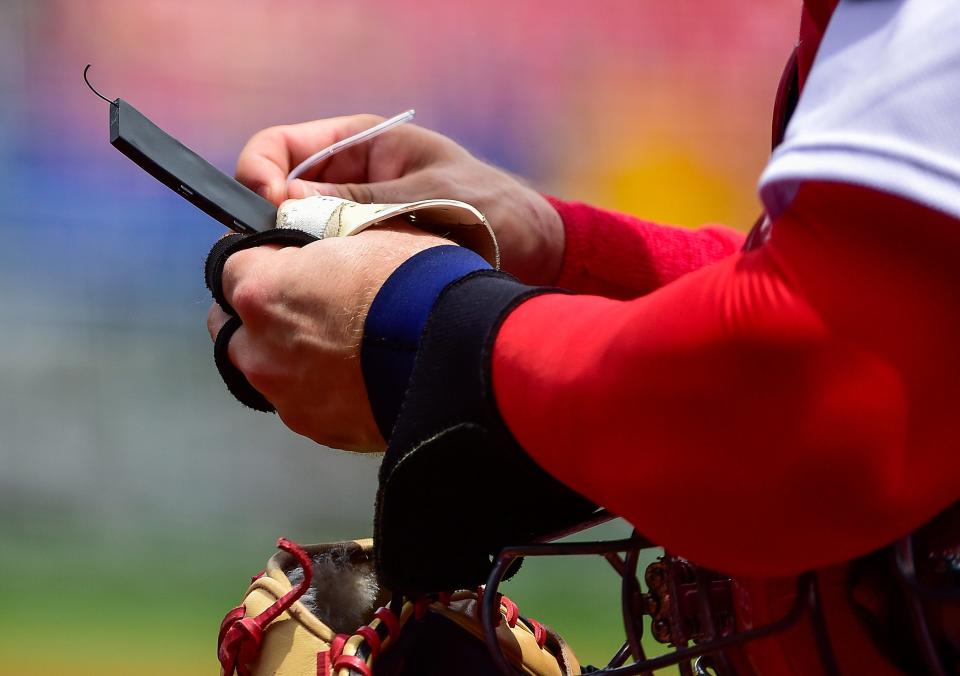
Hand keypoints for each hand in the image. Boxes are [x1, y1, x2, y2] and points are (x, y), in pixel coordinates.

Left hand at [206, 220, 450, 451]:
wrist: (462, 355)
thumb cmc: (418, 284)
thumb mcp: (371, 234)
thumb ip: (324, 241)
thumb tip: (318, 243)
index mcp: (264, 290)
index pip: (230, 263)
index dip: (260, 256)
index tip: (284, 256)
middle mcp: (261, 348)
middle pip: (233, 325)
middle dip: (259, 312)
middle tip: (306, 302)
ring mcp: (286, 395)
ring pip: (265, 369)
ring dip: (285, 354)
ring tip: (336, 345)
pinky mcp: (318, 429)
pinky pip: (302, 402)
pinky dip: (318, 388)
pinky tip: (356, 375)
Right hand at [235, 115, 563, 284]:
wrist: (533, 249)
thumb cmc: (492, 207)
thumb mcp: (427, 195)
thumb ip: (362, 200)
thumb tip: (289, 204)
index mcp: (360, 143)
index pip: (282, 146)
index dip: (261, 170)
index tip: (267, 206)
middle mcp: (348, 180)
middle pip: (279, 195)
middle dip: (272, 221)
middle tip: (280, 254)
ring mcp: (354, 221)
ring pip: (298, 236)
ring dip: (296, 254)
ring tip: (310, 277)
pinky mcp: (366, 258)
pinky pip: (326, 265)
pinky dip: (320, 277)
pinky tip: (328, 294)